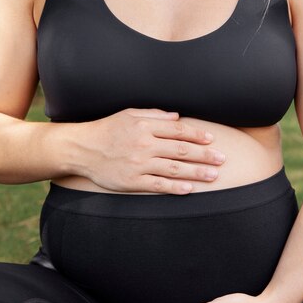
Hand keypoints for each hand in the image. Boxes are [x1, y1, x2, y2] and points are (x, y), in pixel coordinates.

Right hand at [77, 108, 225, 193]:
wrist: (81, 148)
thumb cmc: (106, 129)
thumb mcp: (128, 114)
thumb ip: (154, 114)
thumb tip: (177, 117)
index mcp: (145, 127)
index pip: (178, 130)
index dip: (197, 135)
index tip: (211, 139)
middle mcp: (144, 145)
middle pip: (181, 150)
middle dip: (204, 155)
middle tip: (221, 159)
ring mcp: (139, 164)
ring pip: (174, 169)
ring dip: (196, 173)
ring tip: (213, 175)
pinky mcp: (132, 181)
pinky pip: (158, 185)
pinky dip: (175, 188)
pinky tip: (190, 189)